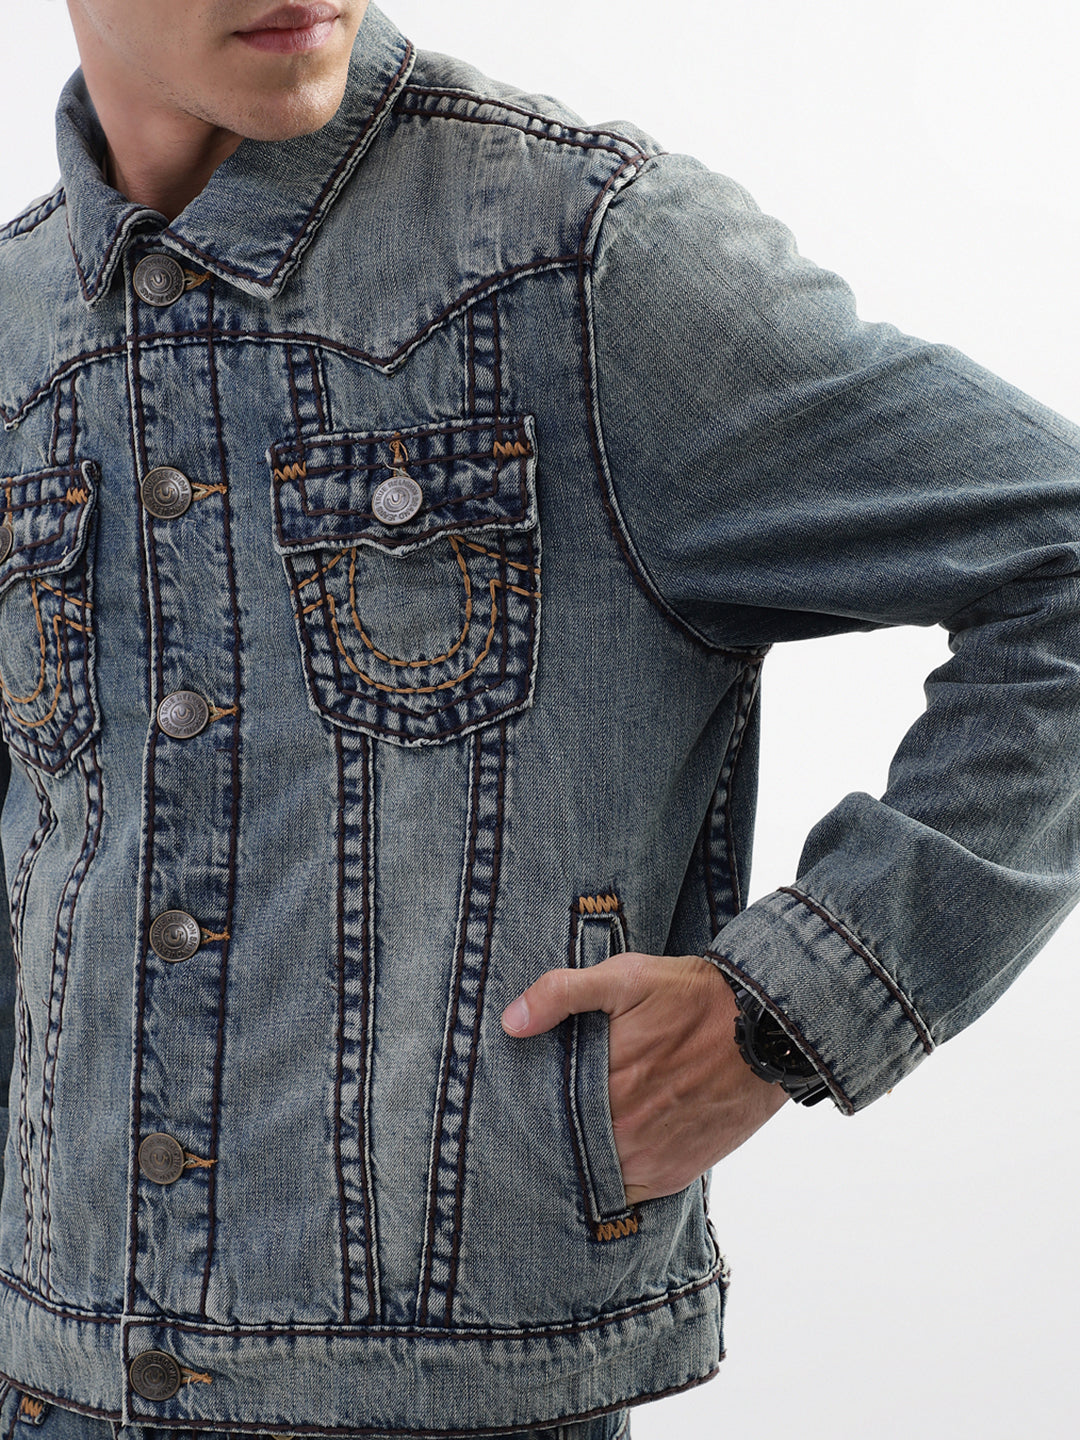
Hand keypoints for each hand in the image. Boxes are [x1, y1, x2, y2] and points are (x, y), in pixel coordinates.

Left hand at [501, 952, 787, 1203]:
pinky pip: (628, 1190)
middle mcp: (626, 1130)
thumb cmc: (694, 997)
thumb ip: (563, 993)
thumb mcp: (626, 976)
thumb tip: (512, 1022)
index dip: (526, 1111)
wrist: (768, 1026)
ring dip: (579, 1161)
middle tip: (523, 1131)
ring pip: (594, 1173)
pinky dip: (612, 1178)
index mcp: (606, 1084)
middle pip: (566, 1147)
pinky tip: (601, 1157)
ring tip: (564, 1142)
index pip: (544, 1113)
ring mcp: (652, 1158)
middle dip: (549, 1137)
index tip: (510, 1105)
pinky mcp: (676, 1173)